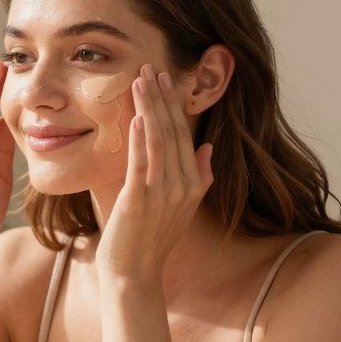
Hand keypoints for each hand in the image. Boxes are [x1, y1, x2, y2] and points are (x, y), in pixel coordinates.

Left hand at [96, 64, 213, 280]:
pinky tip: (139, 117)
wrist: (134, 274)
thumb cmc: (151, 240)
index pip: (186, 135)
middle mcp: (184, 186)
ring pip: (160, 141)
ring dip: (151, 108)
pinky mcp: (139, 201)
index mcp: (194, 184)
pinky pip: (142, 164)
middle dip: (163, 98)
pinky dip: (141, 139)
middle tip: (152, 68)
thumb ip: (198, 177)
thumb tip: (206, 147)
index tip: (166, 79)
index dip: (175, 105)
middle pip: (174, 132)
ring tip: (141, 80)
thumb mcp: (181, 208)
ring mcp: (163, 194)